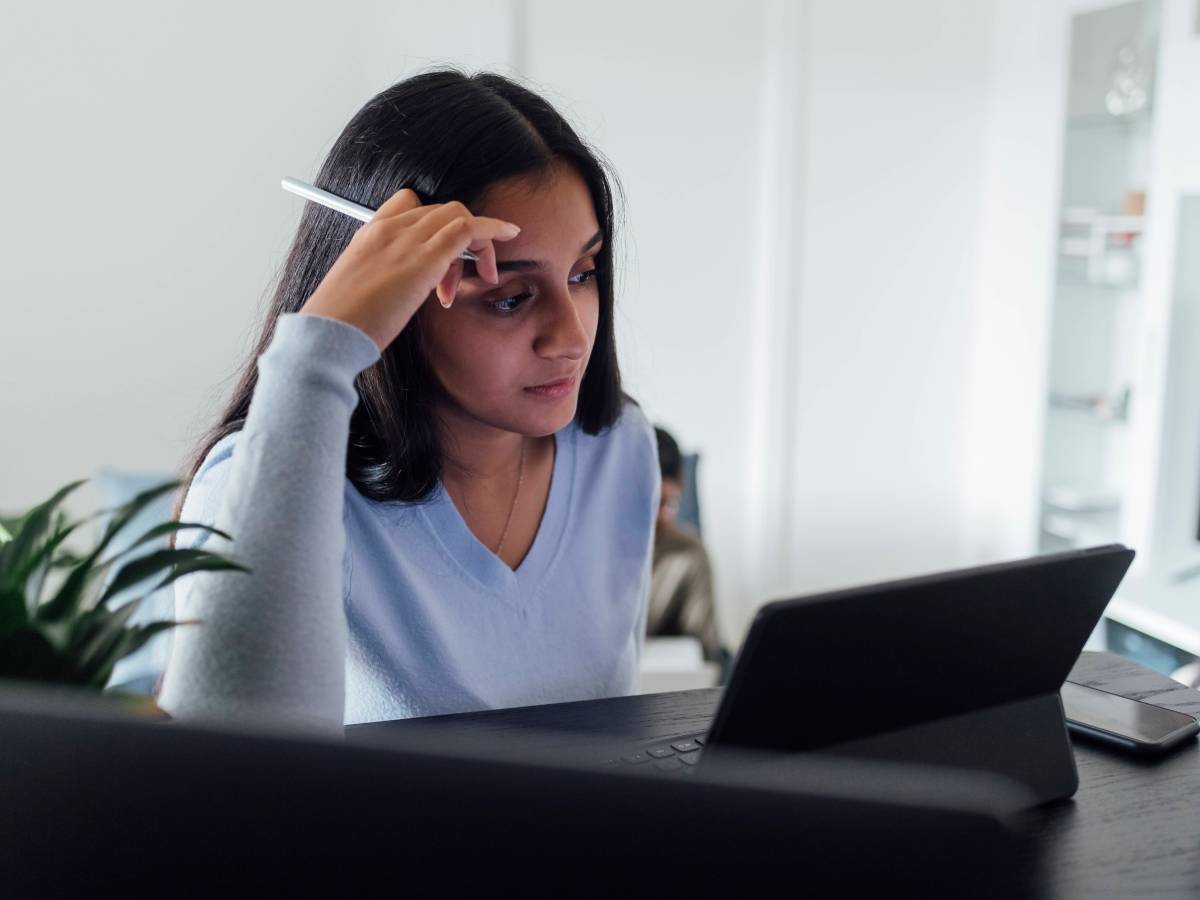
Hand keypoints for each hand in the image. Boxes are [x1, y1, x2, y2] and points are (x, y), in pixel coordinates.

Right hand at [298, 188, 520, 350]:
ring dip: (477, 242)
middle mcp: (388, 229)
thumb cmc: (342, 323)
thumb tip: (401, 290)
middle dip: (458, 241)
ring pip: (456, 216)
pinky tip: (509, 234)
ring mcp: (406, 240)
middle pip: (438, 212)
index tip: (443, 257)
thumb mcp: (360, 290)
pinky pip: (467, 228)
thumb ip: (382, 279)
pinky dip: (492, 227)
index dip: (433, 223)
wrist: (330, 333)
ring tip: (483, 277)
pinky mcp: (424, 259)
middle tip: (460, 280)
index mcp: (369, 234)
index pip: (409, 204)